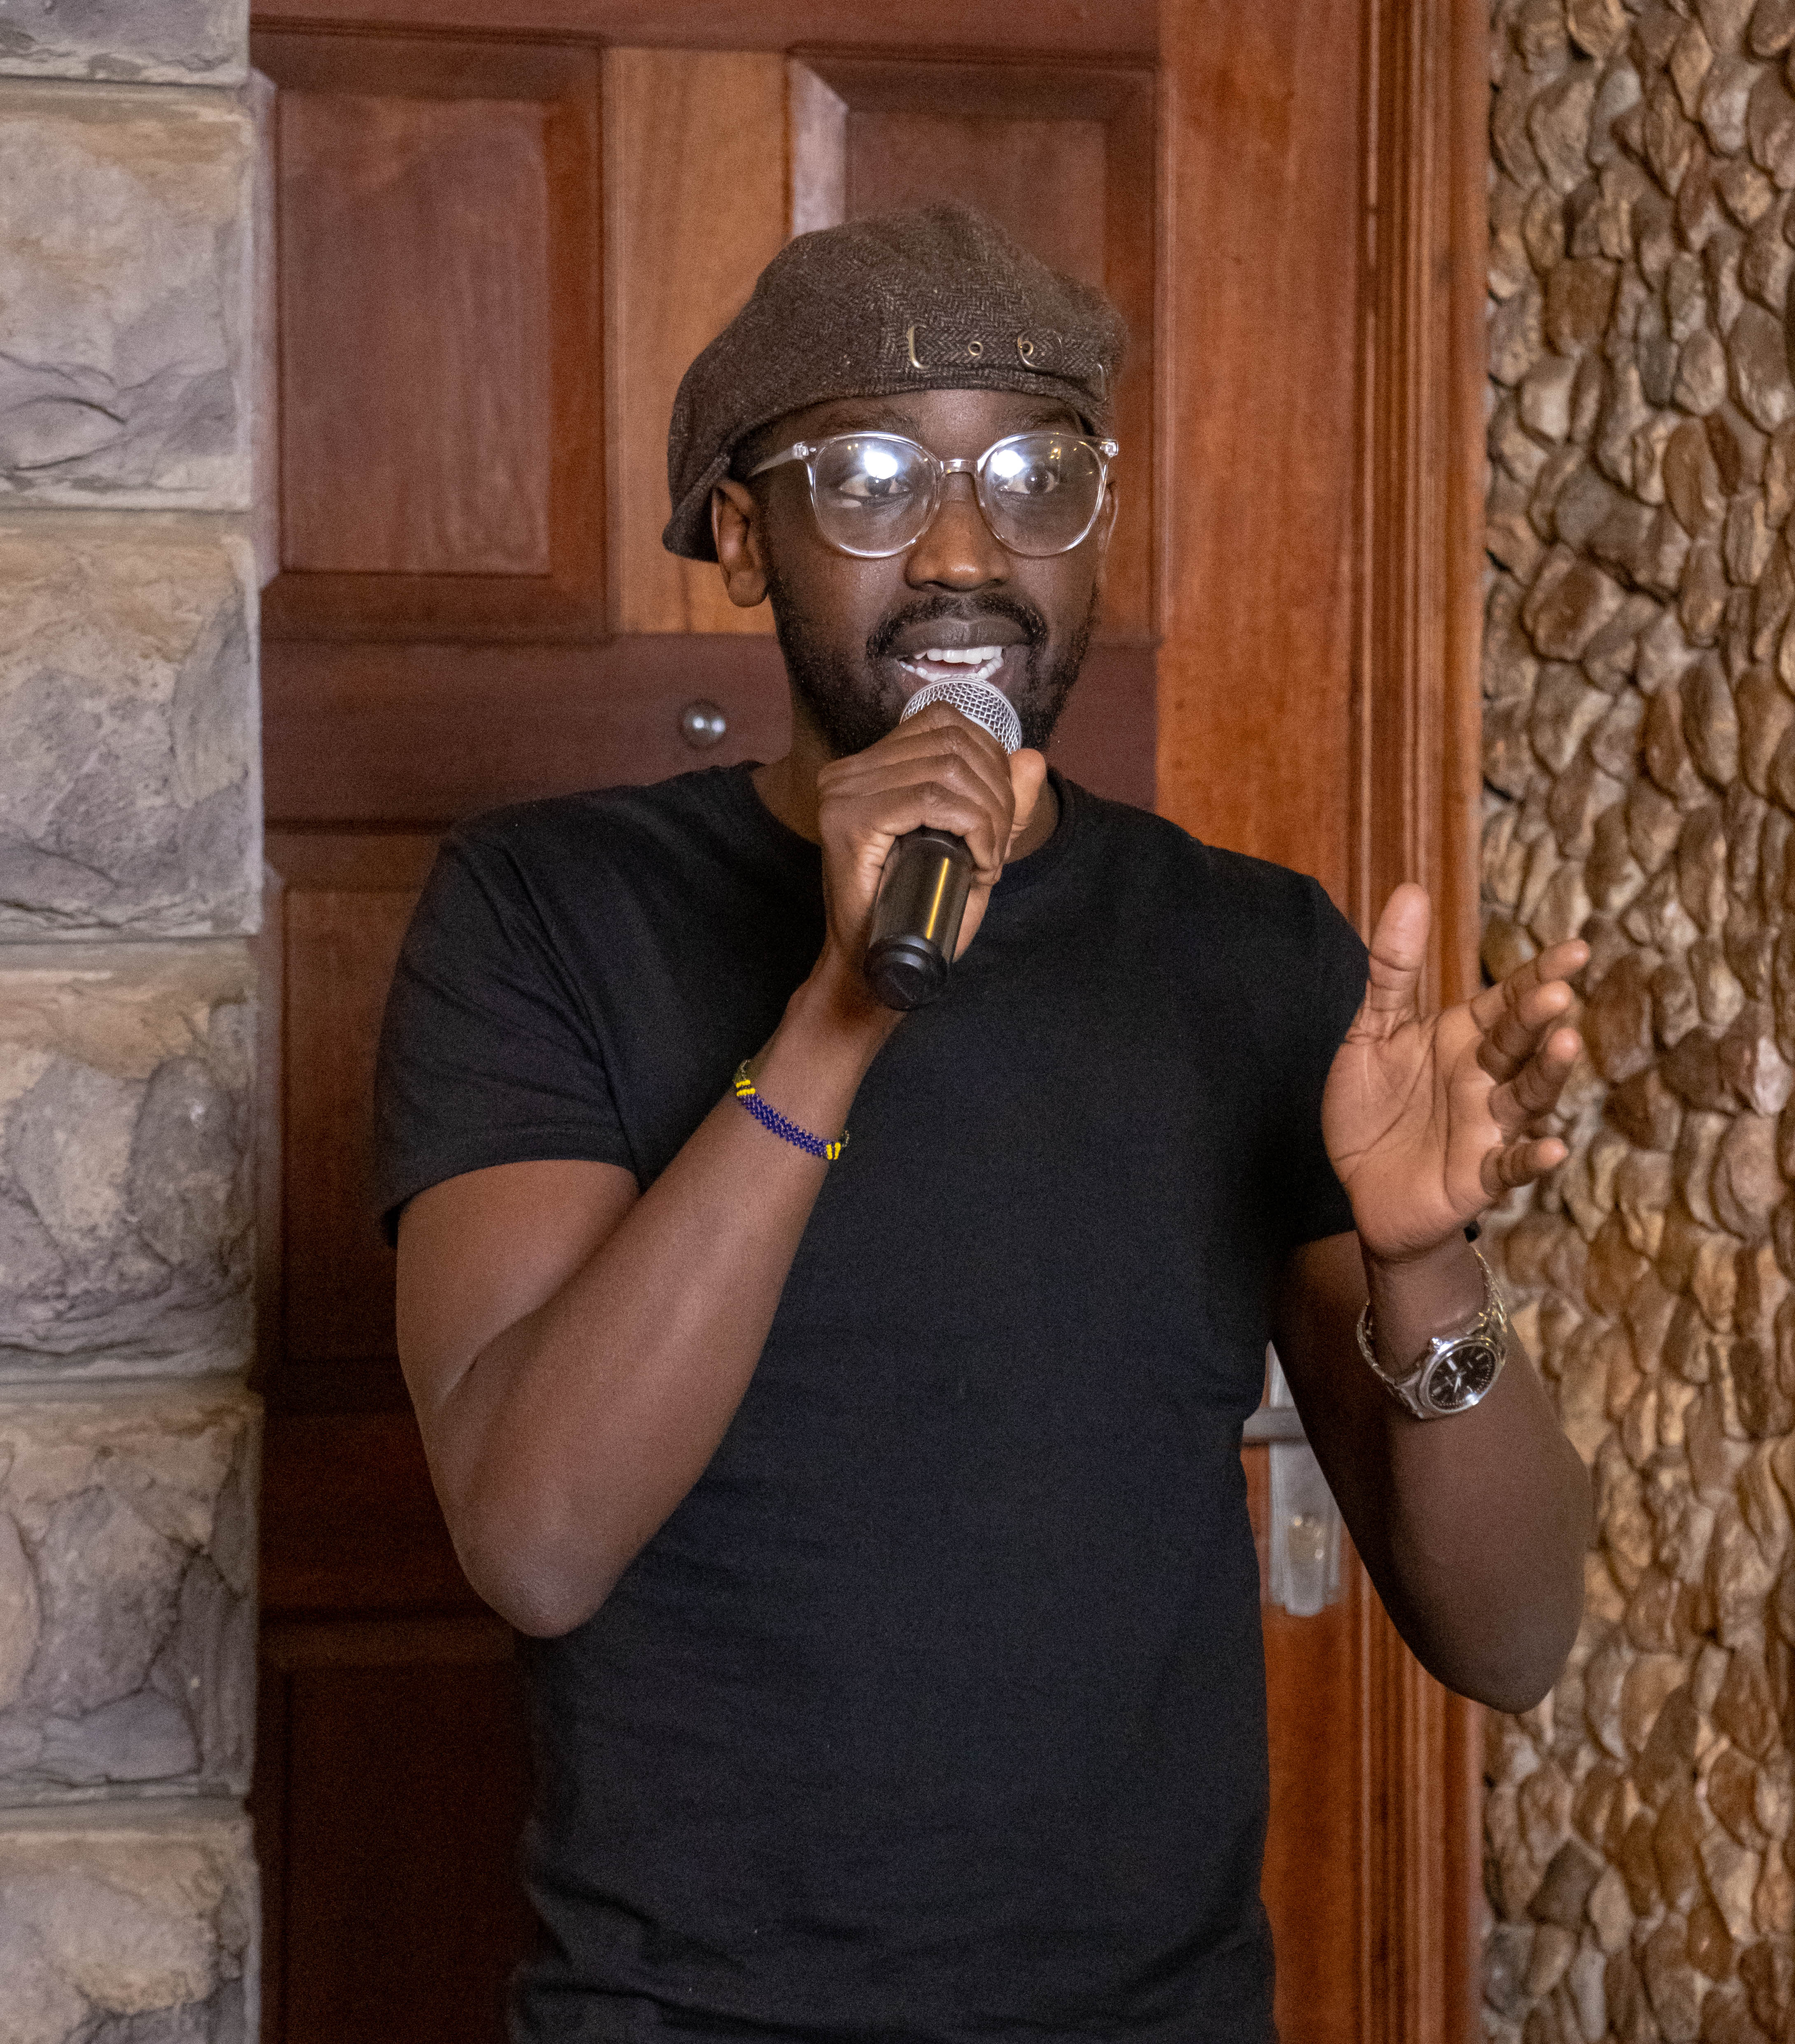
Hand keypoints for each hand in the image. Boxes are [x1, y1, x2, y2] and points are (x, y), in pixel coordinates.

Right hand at [812, 705, 1046, 982]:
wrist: (877, 967)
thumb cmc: (918, 912)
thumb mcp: (971, 848)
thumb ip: (1002, 803)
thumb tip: (1032, 758)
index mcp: (870, 765)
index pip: (944, 722)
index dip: (990, 759)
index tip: (1000, 814)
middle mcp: (849, 771)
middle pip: (951, 742)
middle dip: (996, 793)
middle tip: (999, 847)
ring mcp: (844, 793)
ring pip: (947, 770)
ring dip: (989, 816)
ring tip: (989, 859)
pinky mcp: (849, 822)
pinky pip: (932, 800)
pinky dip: (973, 828)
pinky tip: (980, 863)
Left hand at [1322, 884, 1584, 1263]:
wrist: (1361, 1187)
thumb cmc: (1377, 1108)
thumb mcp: (1373, 1032)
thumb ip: (1392, 970)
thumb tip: (1409, 890)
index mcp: (1464, 1039)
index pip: (1509, 999)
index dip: (1539, 974)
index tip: (1574, 949)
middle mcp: (1485, 1078)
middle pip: (1519, 1042)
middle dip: (1538, 1018)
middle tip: (1556, 993)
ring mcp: (1486, 1128)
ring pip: (1527, 1096)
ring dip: (1548, 1073)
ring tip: (1568, 1045)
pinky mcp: (1476, 1176)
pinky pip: (1511, 1166)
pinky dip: (1532, 1159)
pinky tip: (1551, 1148)